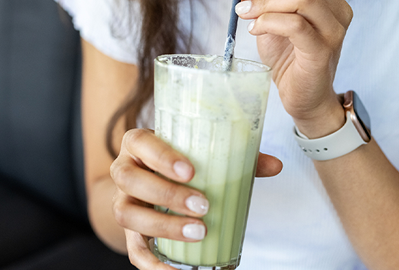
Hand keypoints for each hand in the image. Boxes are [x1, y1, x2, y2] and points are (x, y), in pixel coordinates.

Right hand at [111, 128, 281, 268]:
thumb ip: (239, 157)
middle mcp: (124, 170)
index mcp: (139, 144)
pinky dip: (153, 264)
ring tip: (199, 231)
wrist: (154, 182)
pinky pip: (133, 250)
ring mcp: (123, 201)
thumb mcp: (204, 154)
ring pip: (126, 213)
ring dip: (163, 225)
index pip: (139, 142)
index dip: (161, 157)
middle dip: (166, 194)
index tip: (191, 171)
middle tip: (202, 205)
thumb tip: (276, 166)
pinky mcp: (128, 232)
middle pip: (129, 178)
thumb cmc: (184, 161)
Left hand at [217, 0, 352, 135]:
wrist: (303, 95)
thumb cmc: (287, 53)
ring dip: (266, 0)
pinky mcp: (322, 51)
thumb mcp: (265, 16)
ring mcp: (334, 29)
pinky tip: (254, 29)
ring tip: (244, 12)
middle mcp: (338, 6)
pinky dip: (270, 21)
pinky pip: (296, 25)